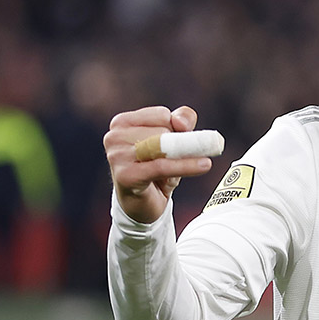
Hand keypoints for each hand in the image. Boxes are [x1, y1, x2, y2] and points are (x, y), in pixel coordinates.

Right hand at [104, 106, 212, 223]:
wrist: (143, 204)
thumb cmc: (156, 169)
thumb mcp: (172, 141)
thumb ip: (182, 121)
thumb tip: (180, 122)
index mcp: (122, 122)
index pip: (163, 115)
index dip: (178, 129)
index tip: (180, 142)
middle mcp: (114, 137)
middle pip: (164, 131)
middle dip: (180, 145)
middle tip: (180, 159)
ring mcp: (117, 156)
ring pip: (163, 147)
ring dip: (184, 156)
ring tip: (185, 166)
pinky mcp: (126, 175)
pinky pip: (162, 166)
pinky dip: (186, 166)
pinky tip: (204, 165)